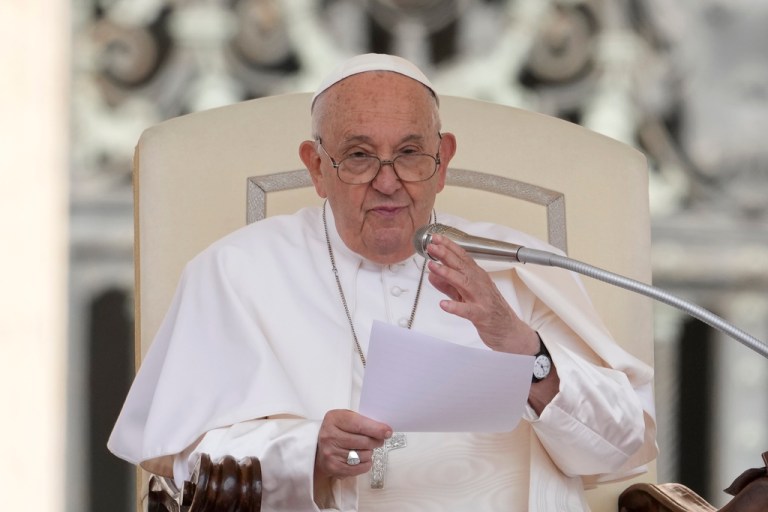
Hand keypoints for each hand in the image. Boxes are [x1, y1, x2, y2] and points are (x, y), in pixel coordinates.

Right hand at [315, 409, 391, 479]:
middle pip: (363, 442)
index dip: (376, 429)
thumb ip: (363, 421)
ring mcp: (330, 453)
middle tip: (378, 441)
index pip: (359, 425)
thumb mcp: (346, 417)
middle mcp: (329, 436)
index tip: (388, 432)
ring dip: (369, 453)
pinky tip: (362, 458)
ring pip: (363, 455)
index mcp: (334, 419)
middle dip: (376, 441)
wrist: (318, 446)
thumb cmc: (337, 429)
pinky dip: (366, 463)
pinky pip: (359, 468)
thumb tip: (385, 431)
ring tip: (365, 449)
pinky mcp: (333, 468)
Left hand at [425, 233, 538, 354]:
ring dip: (448, 274)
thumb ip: (448, 285)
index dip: (449, 246)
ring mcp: (481, 299)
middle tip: (432, 246)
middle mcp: (480, 284)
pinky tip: (443, 304)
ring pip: (464, 283)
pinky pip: (468, 310)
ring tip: (433, 266)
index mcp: (477, 277)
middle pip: (462, 266)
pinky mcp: (481, 315)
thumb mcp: (464, 295)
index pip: (462, 257)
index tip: (436, 238)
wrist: (508, 331)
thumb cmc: (488, 310)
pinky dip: (455, 307)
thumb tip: (432, 274)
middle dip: (446, 254)